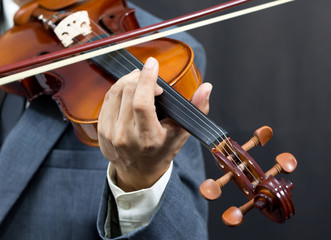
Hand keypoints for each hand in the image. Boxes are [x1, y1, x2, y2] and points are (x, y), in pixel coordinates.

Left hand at [98, 57, 211, 190]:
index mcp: (147, 138)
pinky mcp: (101, 129)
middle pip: (127, 92)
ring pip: (115, 92)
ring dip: (128, 80)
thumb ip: (196, 109)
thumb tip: (207, 87)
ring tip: (140, 80)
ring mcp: (110, 133)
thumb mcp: (182, 132)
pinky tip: (129, 90)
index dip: (147, 79)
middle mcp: (125, 136)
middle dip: (139, 77)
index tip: (153, 64)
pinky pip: (108, 99)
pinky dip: (119, 89)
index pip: (142, 103)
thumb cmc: (162, 151)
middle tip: (150, 76)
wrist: (138, 172)